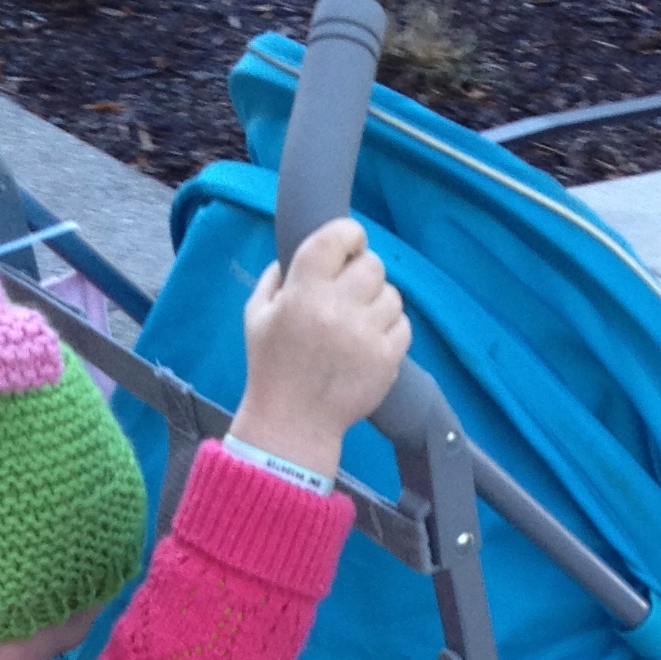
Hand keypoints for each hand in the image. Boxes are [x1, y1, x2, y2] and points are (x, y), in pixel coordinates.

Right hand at [232, 217, 410, 485]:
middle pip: (373, 264)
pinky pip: (403, 326)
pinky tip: (370, 343)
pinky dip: (390, 330)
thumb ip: (274, 278)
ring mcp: (365, 334)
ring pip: (392, 295)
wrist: (293, 423)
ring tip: (360, 322)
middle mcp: (336, 308)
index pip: (338, 237)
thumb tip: (296, 253)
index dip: (349, 236)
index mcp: (303, 291)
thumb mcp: (256, 316)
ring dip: (378, 303)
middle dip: (363, 273)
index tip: (349, 247)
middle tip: (351, 293)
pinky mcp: (386, 358)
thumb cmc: (272, 368)